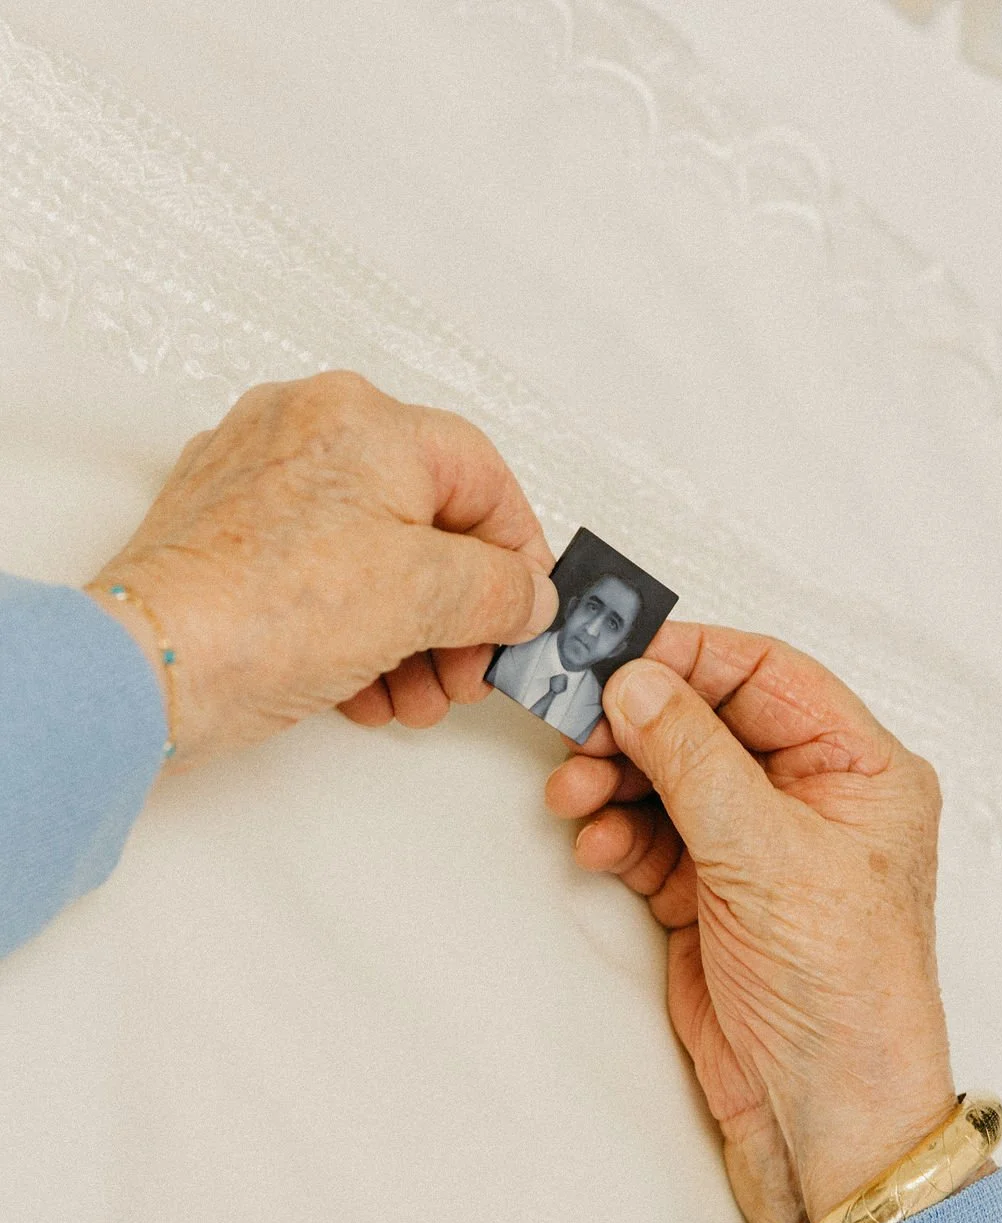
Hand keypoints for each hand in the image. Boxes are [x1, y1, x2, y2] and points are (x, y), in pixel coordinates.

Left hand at [85, 371, 557, 767]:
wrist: (150, 666)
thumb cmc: (265, 615)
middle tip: (468, 672)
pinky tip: (364, 689)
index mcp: (364, 419)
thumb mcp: (423, 598)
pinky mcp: (221, 531)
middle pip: (423, 520)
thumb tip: (525, 595)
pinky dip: (350, 628)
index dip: (517, 552)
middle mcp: (306, 430)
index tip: (525, 611)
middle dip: (457, 613)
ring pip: (369, 553)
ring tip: (415, 698)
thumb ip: (498, 589)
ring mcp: (256, 478)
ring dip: (408, 635)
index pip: (481, 475)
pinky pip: (315, 573)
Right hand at [545, 623, 956, 1222]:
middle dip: (636, 726)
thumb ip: (696, 762)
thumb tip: (639, 684)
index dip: (688, 660)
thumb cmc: (844, 994)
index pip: (765, 676)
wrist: (817, 1110)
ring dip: (612, 780)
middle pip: (704, 723)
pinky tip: (596, 846)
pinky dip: (612, 834)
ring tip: (576, 795)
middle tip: (578, 728)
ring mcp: (752, 845)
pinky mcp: (705, 889)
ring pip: (664, 777)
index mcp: (857, 769)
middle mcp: (807, 798)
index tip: (617, 657)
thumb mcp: (770, 856)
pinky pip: (644, 835)